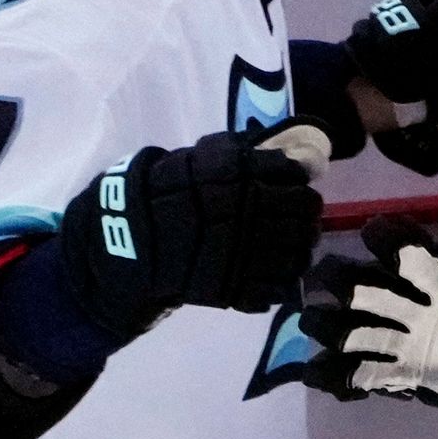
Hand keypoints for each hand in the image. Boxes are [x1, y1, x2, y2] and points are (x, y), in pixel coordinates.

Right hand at [58, 132, 324, 339]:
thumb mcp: (201, 157)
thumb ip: (249, 152)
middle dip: (304, 210)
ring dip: (300, 244)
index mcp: (234, 171)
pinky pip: (280, 285)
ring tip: (289, 244)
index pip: (292, 171)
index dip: (295, 178)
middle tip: (297, 215)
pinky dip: (283, 278)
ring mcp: (241, 250)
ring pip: (299, 248)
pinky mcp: (236, 286)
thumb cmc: (166, 191)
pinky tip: (275, 270)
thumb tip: (307, 156)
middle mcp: (243, 208)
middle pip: (304, 208)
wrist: (130, 240)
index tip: (290, 183)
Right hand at [302, 220, 437, 424]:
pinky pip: (370, 373)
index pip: (417, 256)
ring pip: (363, 329)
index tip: (374, 234)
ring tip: (313, 326)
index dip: (394, 243)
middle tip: (323, 285)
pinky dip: (343, 375)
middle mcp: (422, 307)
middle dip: (346, 283)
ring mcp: (411, 341)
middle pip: (375, 290)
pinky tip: (317, 374)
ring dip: (334, 326)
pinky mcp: (408, 374)